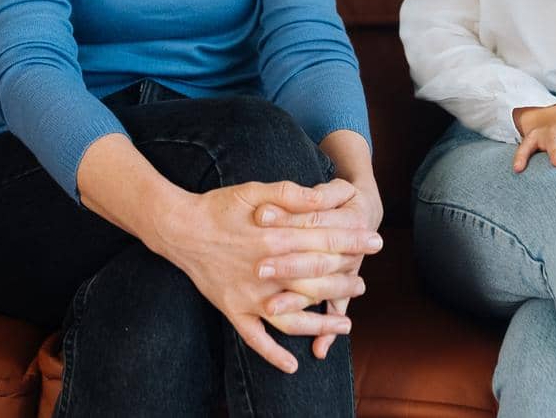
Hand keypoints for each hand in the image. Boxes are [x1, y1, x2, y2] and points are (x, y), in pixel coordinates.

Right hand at [155, 179, 382, 373]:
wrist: (178, 227)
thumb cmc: (220, 206)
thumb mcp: (257, 189)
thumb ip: (293, 194)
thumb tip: (325, 197)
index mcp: (275, 237)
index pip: (325, 242)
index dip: (354, 241)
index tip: (376, 243)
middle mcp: (266, 270)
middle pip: (316, 281)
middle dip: (346, 282)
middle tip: (364, 283)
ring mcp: (249, 295)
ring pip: (293, 318)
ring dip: (322, 324)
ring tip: (346, 324)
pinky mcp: (233, 309)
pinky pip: (254, 339)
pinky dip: (273, 355)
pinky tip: (293, 366)